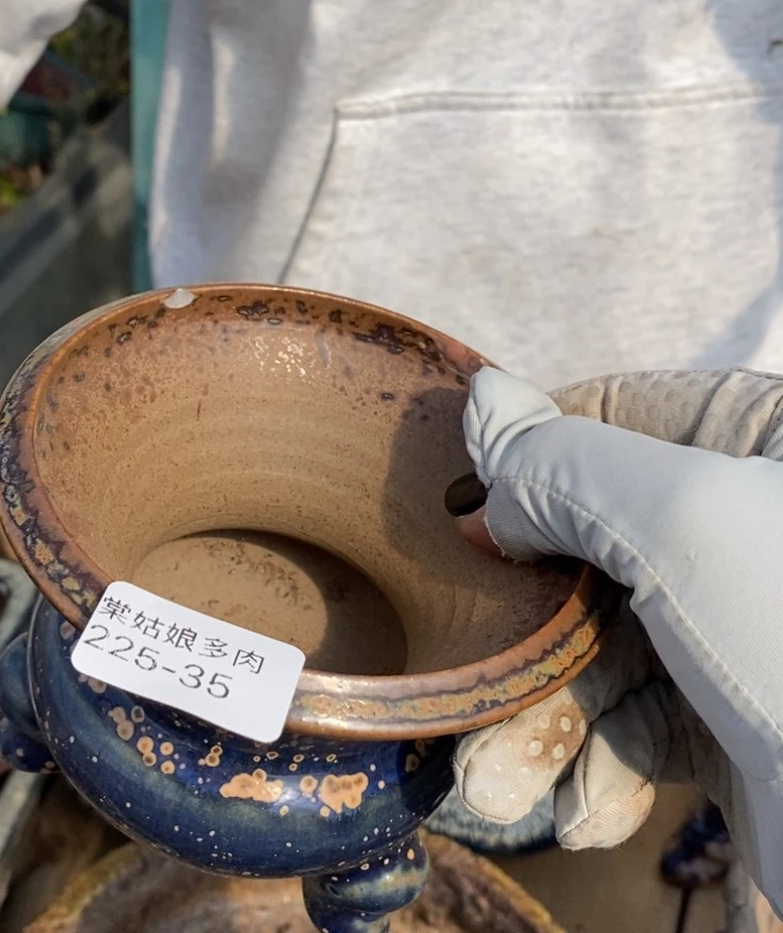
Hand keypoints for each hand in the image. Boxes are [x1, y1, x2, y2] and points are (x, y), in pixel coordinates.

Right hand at [450, 367, 782, 918]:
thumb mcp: (685, 523)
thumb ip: (568, 461)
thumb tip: (482, 402)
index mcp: (761, 441)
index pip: (608, 416)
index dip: (523, 461)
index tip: (459, 514)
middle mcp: (746, 527)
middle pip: (584, 543)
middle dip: (521, 620)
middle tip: (464, 661)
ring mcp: (742, 626)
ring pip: (597, 643)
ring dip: (537, 715)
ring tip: (494, 781)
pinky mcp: (739, 720)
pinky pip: (636, 721)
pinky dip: (593, 766)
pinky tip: (574, 810)